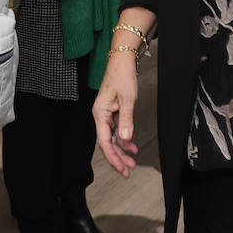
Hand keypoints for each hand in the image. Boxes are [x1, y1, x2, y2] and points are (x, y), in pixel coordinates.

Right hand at [92, 52, 140, 177]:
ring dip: (122, 150)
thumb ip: (126, 120)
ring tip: (131, 162)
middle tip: (127, 171)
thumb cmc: (122, 76)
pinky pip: (117, 130)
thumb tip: (125, 139)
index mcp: (100, 113)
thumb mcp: (127, 99)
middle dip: (117, 158)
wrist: (123, 61)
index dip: (112, 157)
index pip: (104, 141)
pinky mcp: (113, 112)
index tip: (121, 168)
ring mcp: (106, 114)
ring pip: (112, 138)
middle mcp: (101, 116)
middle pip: (107, 143)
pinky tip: (132, 146)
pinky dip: (124, 139)